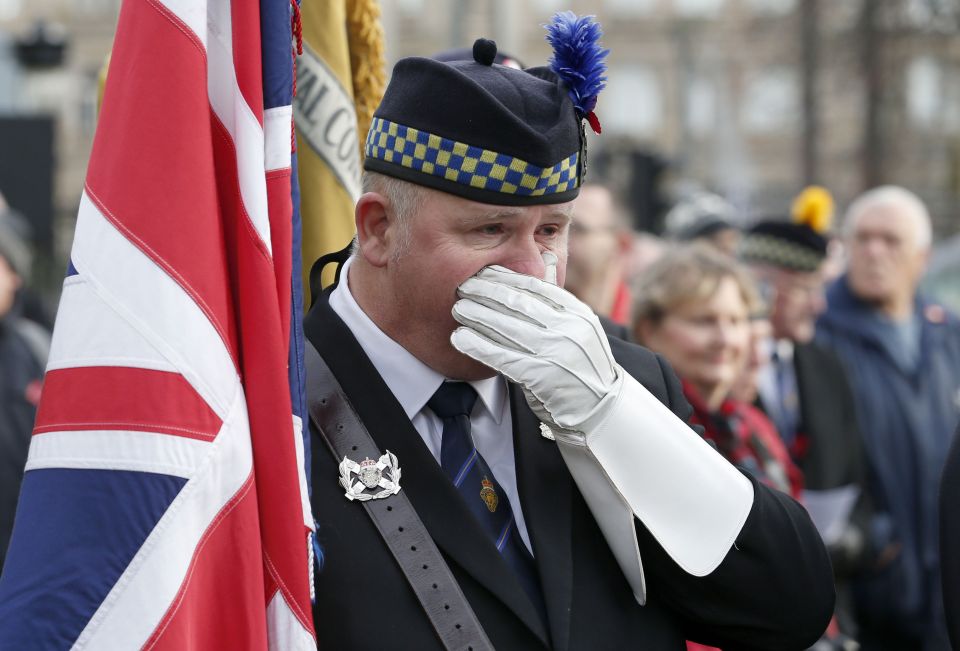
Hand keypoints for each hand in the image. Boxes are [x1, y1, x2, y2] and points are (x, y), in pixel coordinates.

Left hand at [450, 265, 619, 432]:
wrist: (600, 408)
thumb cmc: (582, 364)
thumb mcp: (580, 325)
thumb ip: (558, 296)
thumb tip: (547, 254)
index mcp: (577, 312)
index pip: (534, 287)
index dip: (504, 278)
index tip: (482, 271)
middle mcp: (567, 329)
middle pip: (517, 304)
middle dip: (485, 292)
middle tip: (463, 286)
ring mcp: (555, 353)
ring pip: (506, 327)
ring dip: (477, 315)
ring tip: (458, 308)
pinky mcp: (540, 377)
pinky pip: (502, 356)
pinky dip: (478, 346)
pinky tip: (460, 338)